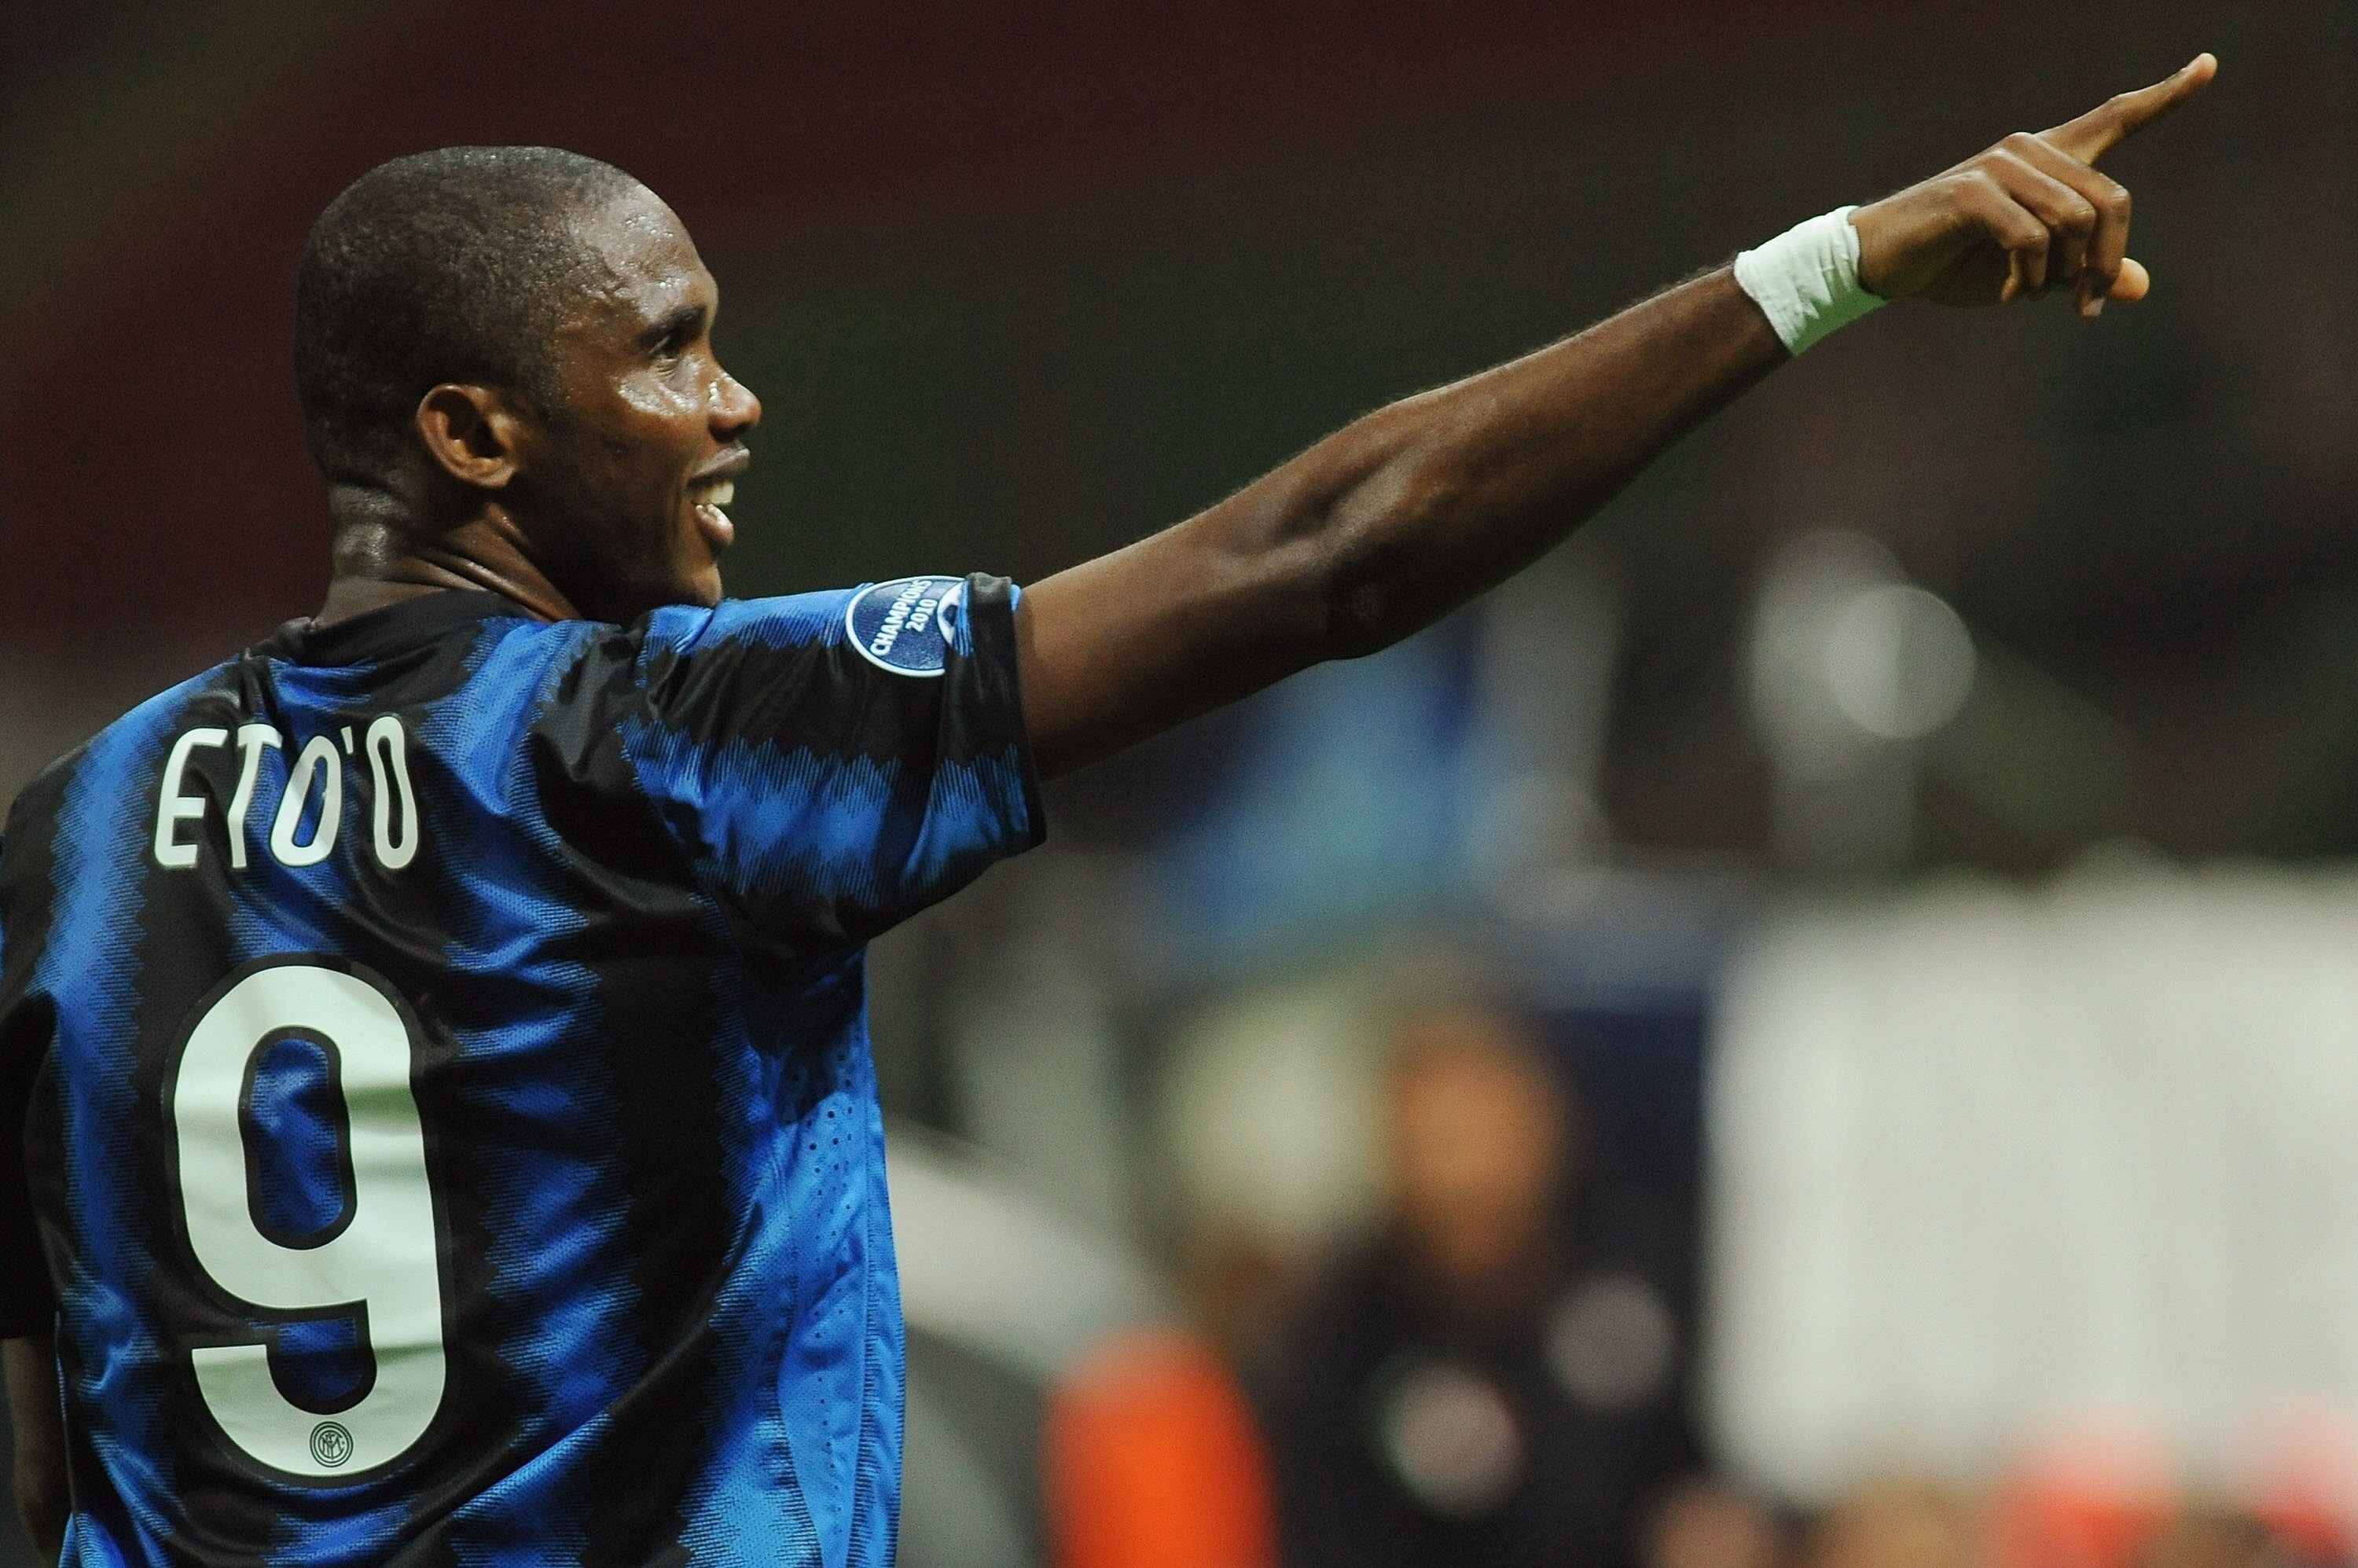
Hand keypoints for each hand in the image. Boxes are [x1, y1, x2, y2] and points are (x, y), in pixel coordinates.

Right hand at [1851, 53, 2215, 316]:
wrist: (1881, 264)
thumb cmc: (1954, 264)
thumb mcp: (2030, 276)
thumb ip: (2086, 273)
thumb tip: (2140, 285)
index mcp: (2048, 159)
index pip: (2116, 118)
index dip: (2166, 95)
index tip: (2209, 66)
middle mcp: (2030, 150)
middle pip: (2110, 200)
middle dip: (2106, 261)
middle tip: (2085, 306)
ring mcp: (2001, 166)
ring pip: (2074, 222)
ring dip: (2063, 276)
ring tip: (2037, 298)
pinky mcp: (1973, 192)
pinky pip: (2031, 238)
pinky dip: (2029, 279)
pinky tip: (2012, 295)